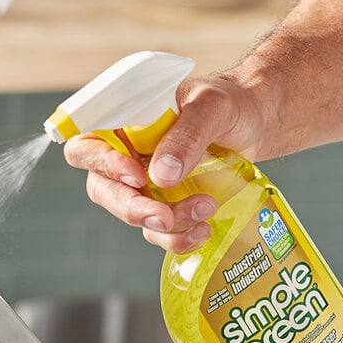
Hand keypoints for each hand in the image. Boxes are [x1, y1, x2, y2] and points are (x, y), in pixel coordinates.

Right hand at [64, 74, 264, 252]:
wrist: (255, 124)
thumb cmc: (230, 103)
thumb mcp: (212, 107)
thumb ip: (187, 135)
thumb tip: (161, 175)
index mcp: (124, 122)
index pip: (87, 146)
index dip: (102, 165)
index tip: (138, 176)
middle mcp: (127, 155)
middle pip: (104, 190)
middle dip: (133, 208)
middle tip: (165, 217)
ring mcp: (146, 184)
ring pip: (133, 215)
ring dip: (165, 225)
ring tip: (206, 210)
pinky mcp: (167, 205)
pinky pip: (160, 232)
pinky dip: (179, 238)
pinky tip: (204, 230)